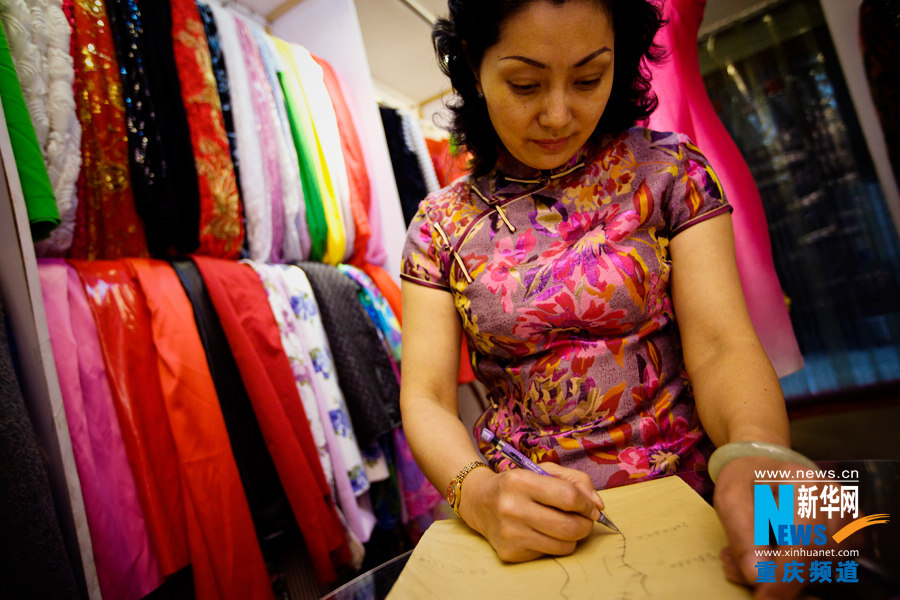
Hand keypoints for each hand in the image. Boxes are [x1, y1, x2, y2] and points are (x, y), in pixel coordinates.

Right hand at [459, 462, 604, 562]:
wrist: (479, 501)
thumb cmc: (517, 485)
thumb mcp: (543, 471)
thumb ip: (576, 481)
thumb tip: (598, 506)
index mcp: (520, 481)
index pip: (569, 498)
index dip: (587, 504)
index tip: (589, 506)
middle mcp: (511, 508)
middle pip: (569, 527)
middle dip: (585, 524)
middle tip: (584, 519)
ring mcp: (509, 533)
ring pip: (563, 546)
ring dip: (572, 537)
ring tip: (564, 526)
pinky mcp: (509, 552)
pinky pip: (548, 554)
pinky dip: (552, 544)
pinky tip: (542, 532)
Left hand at [713, 456, 851, 599]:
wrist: (763, 464)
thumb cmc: (745, 481)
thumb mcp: (730, 500)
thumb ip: (742, 537)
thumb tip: (758, 576)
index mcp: (804, 482)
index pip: (802, 541)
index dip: (783, 577)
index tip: (764, 596)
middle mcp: (835, 497)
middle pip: (816, 558)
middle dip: (783, 575)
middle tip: (748, 568)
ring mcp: (848, 513)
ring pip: (828, 566)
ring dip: (794, 572)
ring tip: (760, 553)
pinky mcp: (853, 529)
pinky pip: (836, 564)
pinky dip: (810, 567)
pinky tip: (785, 552)